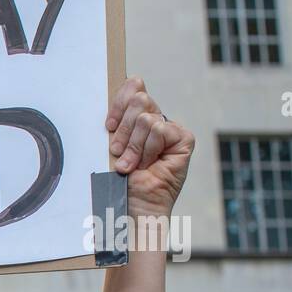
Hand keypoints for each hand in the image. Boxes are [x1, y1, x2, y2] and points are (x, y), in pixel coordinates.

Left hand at [106, 76, 195, 219]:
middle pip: (139, 100)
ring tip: (131, 165)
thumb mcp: (112, 145)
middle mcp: (155, 121)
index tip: (108, 126)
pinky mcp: (184, 139)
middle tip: (118, 153)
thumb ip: (119, 118)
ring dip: (133, 147)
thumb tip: (131, 83)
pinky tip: (148, 164)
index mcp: (136, 118)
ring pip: (147, 119)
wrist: (130, 207)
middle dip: (123, 131)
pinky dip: (148, 149)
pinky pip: (161, 130)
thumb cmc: (118, 182)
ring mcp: (171, 130)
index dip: (119, 103)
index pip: (133, 87)